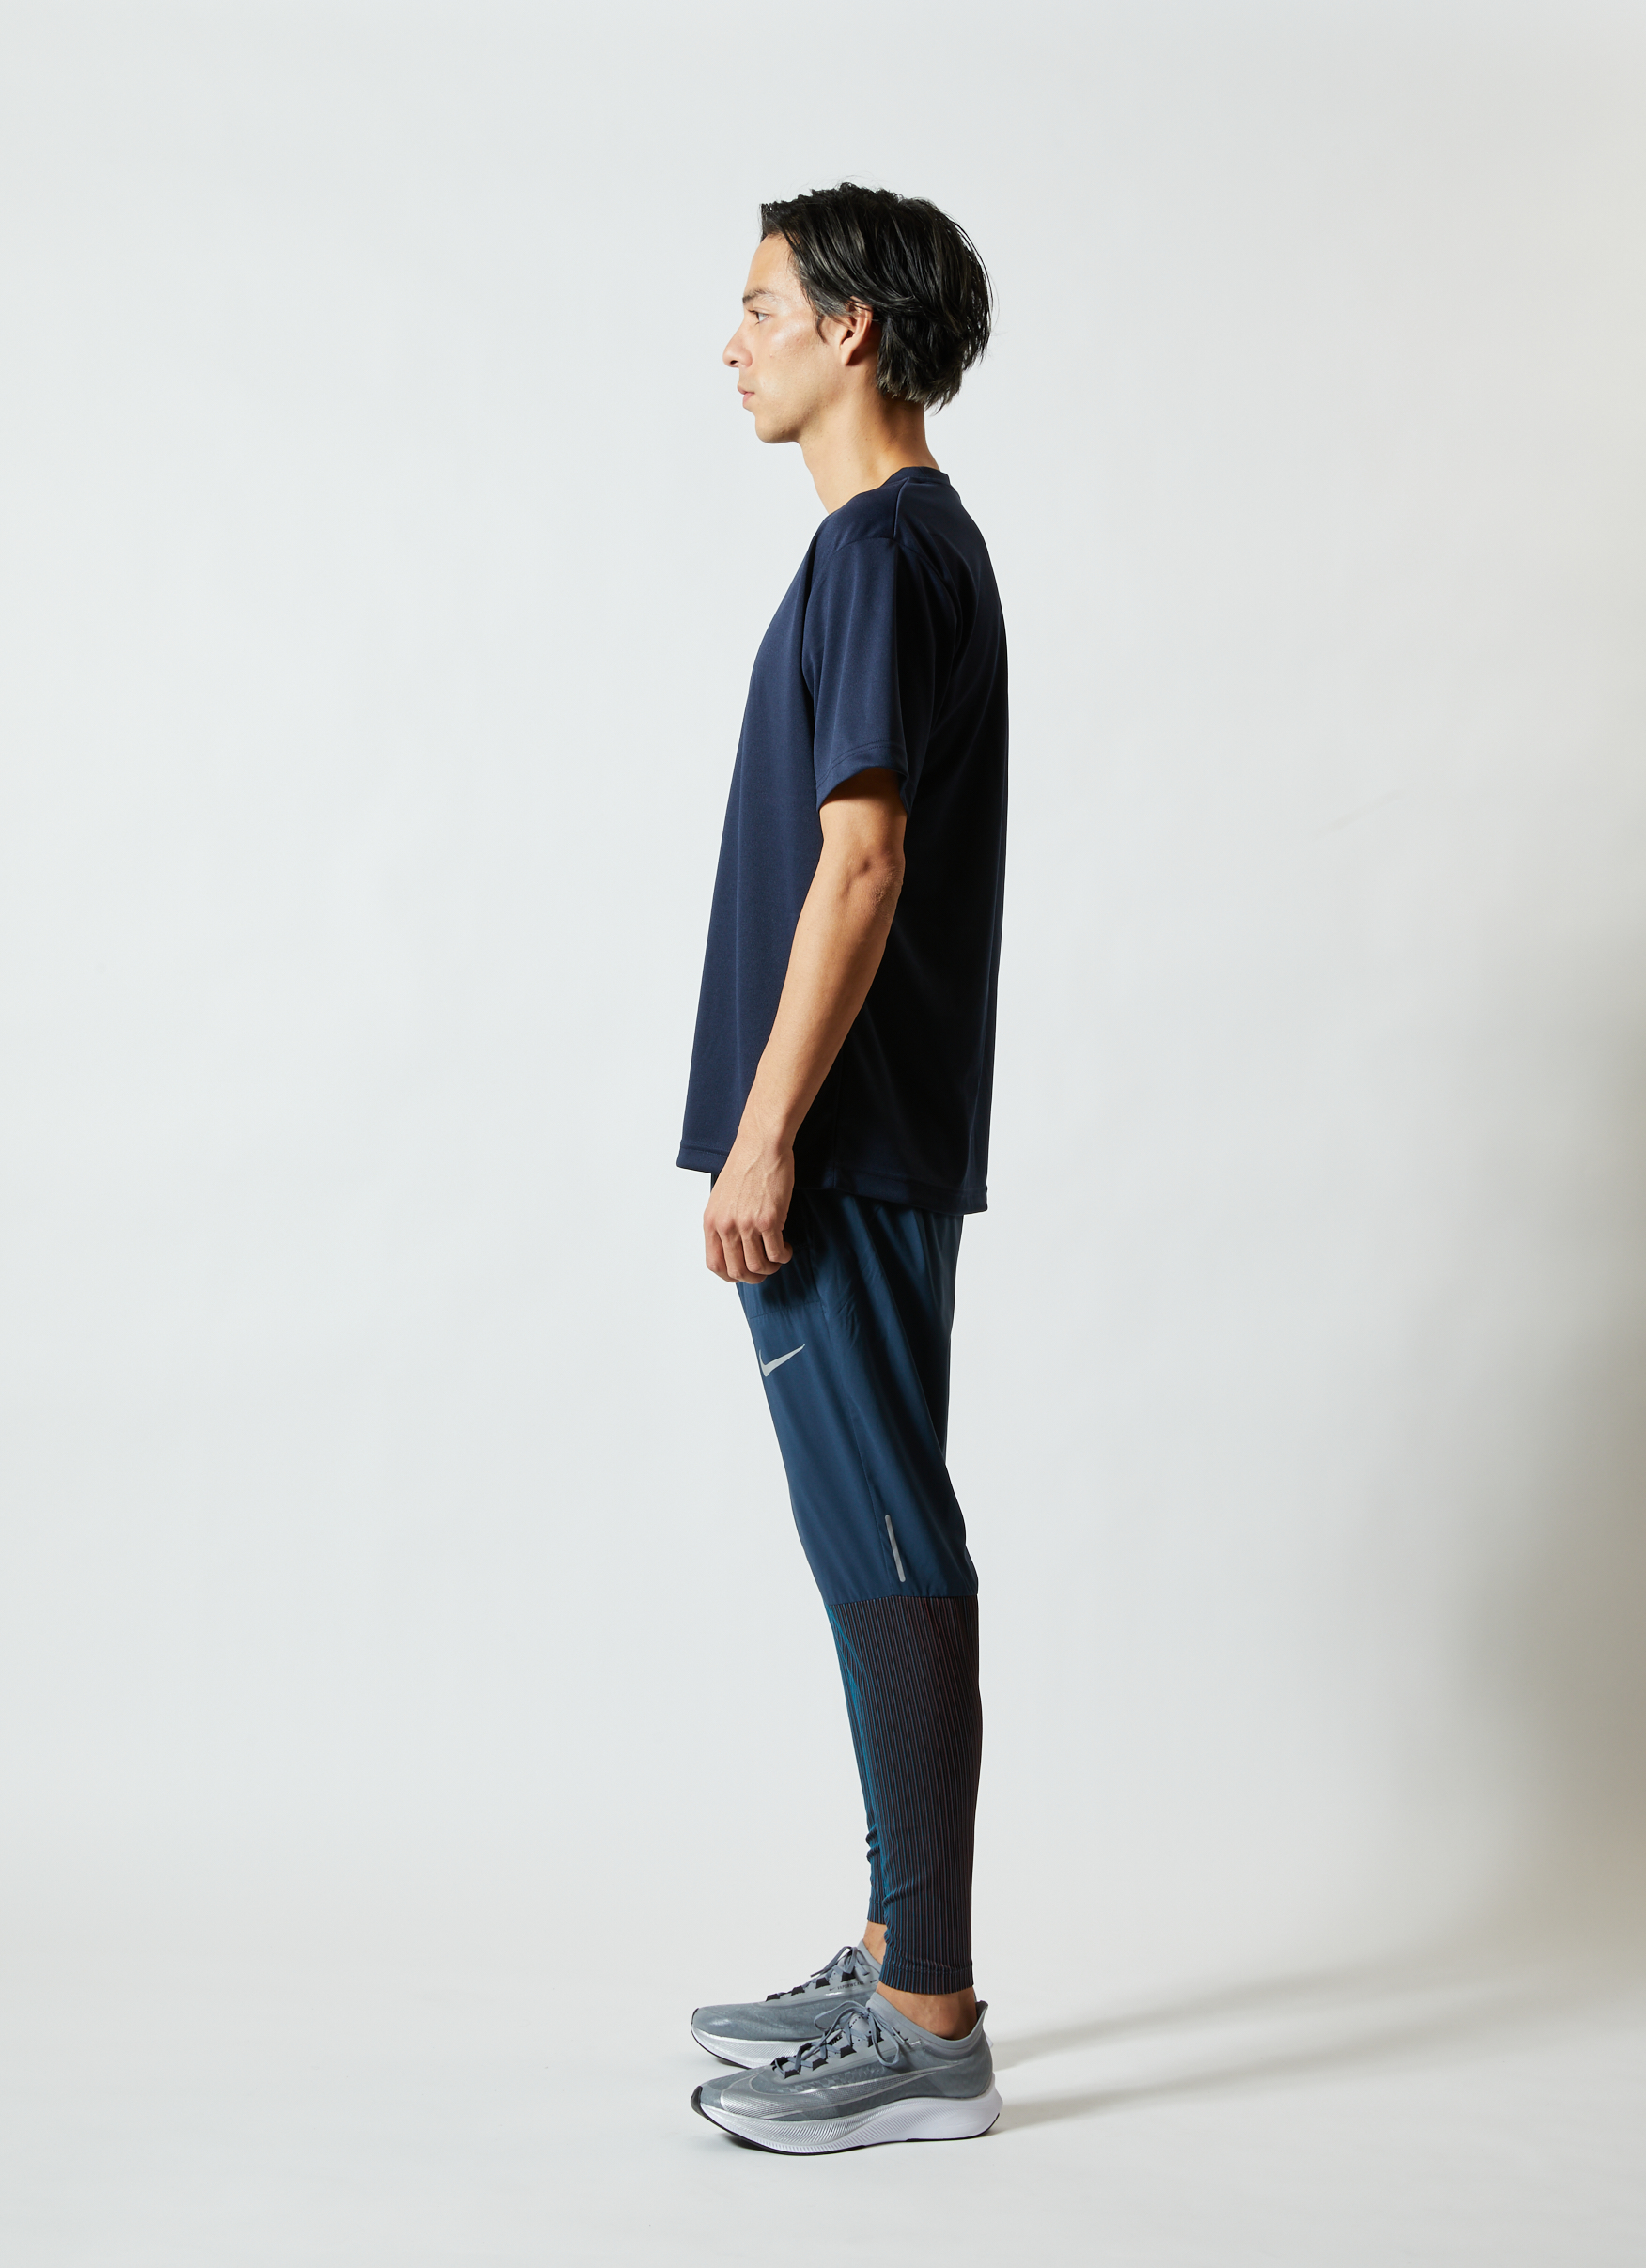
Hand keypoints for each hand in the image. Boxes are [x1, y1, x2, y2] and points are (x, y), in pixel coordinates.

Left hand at [704, 1128, 794, 1282]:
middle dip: (753, 1277)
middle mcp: (726, 1226)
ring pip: (758, 1266)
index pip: (715, 1264)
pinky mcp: (769, 1220)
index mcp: (711, 1222)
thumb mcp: (722, 1198)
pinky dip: (783, 1256)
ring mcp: (747, 1224)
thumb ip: (724, 1222)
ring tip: (778, 1256)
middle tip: (765, 1269)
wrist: (761, 1146)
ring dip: (770, 1268)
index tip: (743, 1274)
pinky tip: (787, 1247)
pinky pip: (776, 1253)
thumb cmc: (745, 1167)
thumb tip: (734, 1247)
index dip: (731, 1275)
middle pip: (737, 1271)